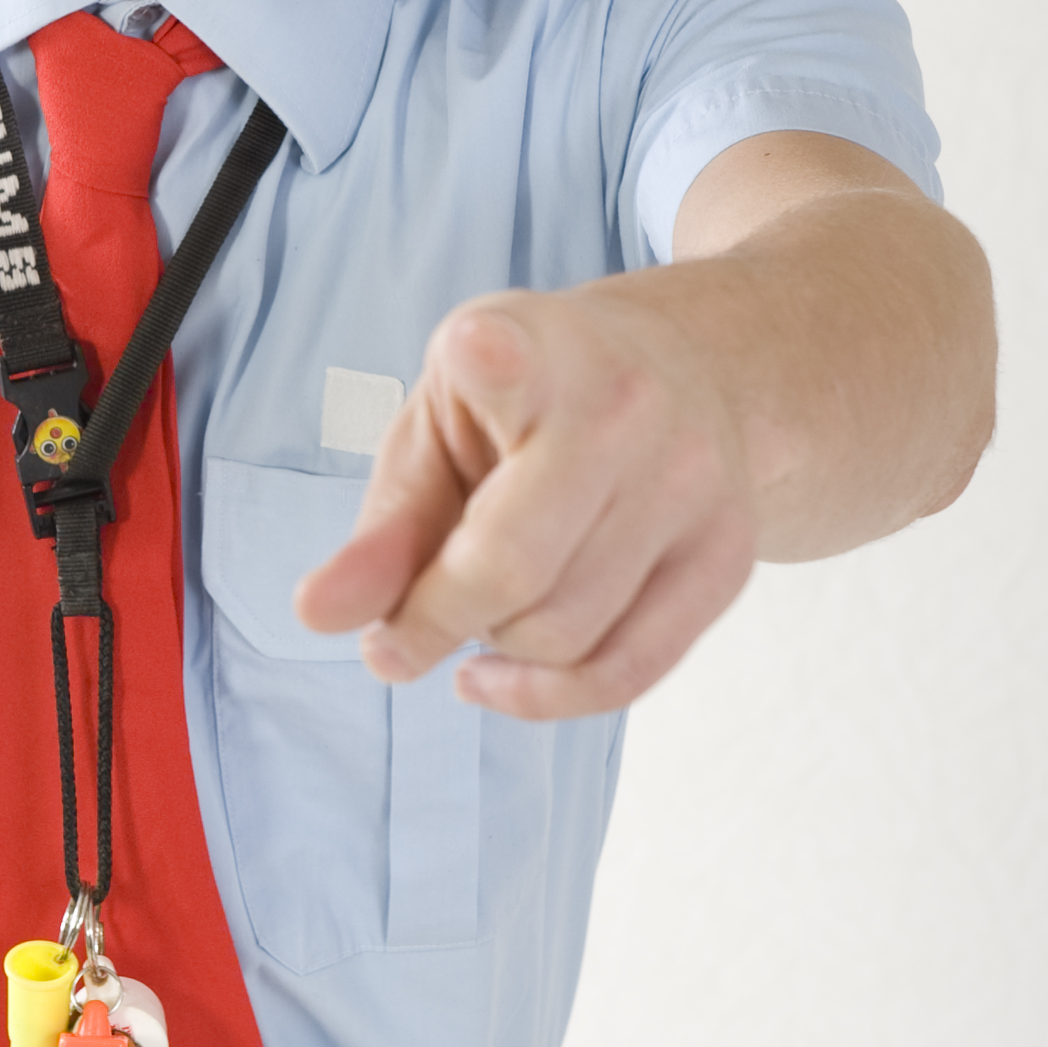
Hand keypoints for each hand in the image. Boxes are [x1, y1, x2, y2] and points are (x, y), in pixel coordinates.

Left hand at [293, 285, 759, 721]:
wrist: (685, 374)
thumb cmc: (527, 409)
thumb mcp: (437, 434)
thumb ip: (381, 533)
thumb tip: (319, 617)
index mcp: (532, 348)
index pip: (513, 361)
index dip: (494, 361)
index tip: (480, 349)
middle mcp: (626, 407)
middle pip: (511, 568)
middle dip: (435, 620)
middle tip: (403, 625)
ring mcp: (692, 482)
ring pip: (563, 634)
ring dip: (496, 648)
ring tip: (479, 605)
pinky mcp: (728, 554)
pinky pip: (625, 674)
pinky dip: (543, 698)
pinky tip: (495, 675)